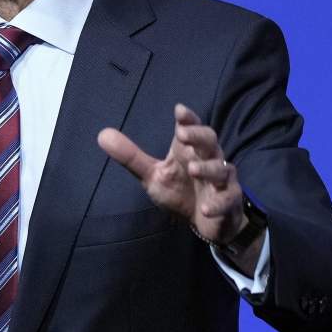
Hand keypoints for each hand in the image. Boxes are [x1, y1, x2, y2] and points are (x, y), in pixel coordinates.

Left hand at [97, 104, 259, 272]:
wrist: (206, 222)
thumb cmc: (180, 191)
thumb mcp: (153, 175)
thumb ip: (131, 157)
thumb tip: (102, 135)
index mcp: (189, 151)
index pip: (191, 128)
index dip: (188, 119)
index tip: (178, 110)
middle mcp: (209, 160)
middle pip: (210, 141)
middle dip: (198, 135)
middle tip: (182, 133)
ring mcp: (221, 181)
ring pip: (221, 169)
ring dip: (208, 168)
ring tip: (192, 169)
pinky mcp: (229, 202)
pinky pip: (228, 200)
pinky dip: (218, 204)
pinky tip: (207, 209)